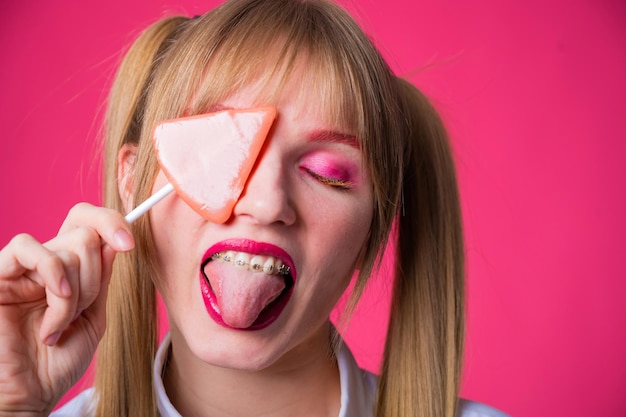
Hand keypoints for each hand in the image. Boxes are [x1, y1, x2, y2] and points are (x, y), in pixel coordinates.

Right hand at [0, 203, 133, 415]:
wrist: (29, 395)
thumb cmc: (57, 363)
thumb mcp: (93, 317)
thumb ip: (101, 280)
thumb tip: (113, 240)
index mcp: (70, 270)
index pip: (89, 224)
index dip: (111, 223)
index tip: (128, 245)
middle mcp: (45, 264)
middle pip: (86, 237)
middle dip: (93, 279)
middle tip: (79, 312)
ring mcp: (22, 269)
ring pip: (67, 248)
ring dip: (74, 292)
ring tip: (58, 325)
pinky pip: (28, 248)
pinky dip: (53, 274)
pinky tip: (55, 300)